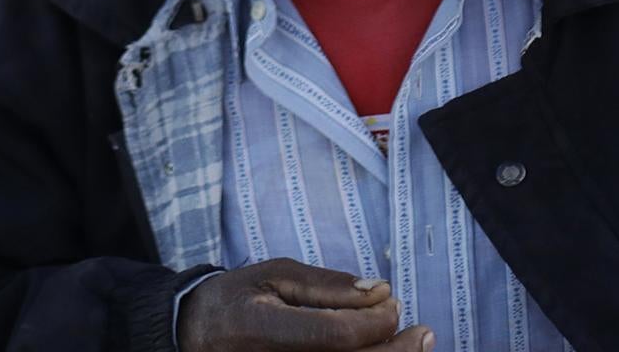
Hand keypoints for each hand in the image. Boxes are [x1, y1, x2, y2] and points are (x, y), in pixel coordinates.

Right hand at [177, 259, 432, 351]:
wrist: (194, 334)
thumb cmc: (238, 298)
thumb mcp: (274, 274)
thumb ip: (327, 286)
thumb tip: (380, 291)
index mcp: (259, 329)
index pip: (333, 336)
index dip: (373, 322)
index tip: (393, 301)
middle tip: (424, 333)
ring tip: (412, 345)